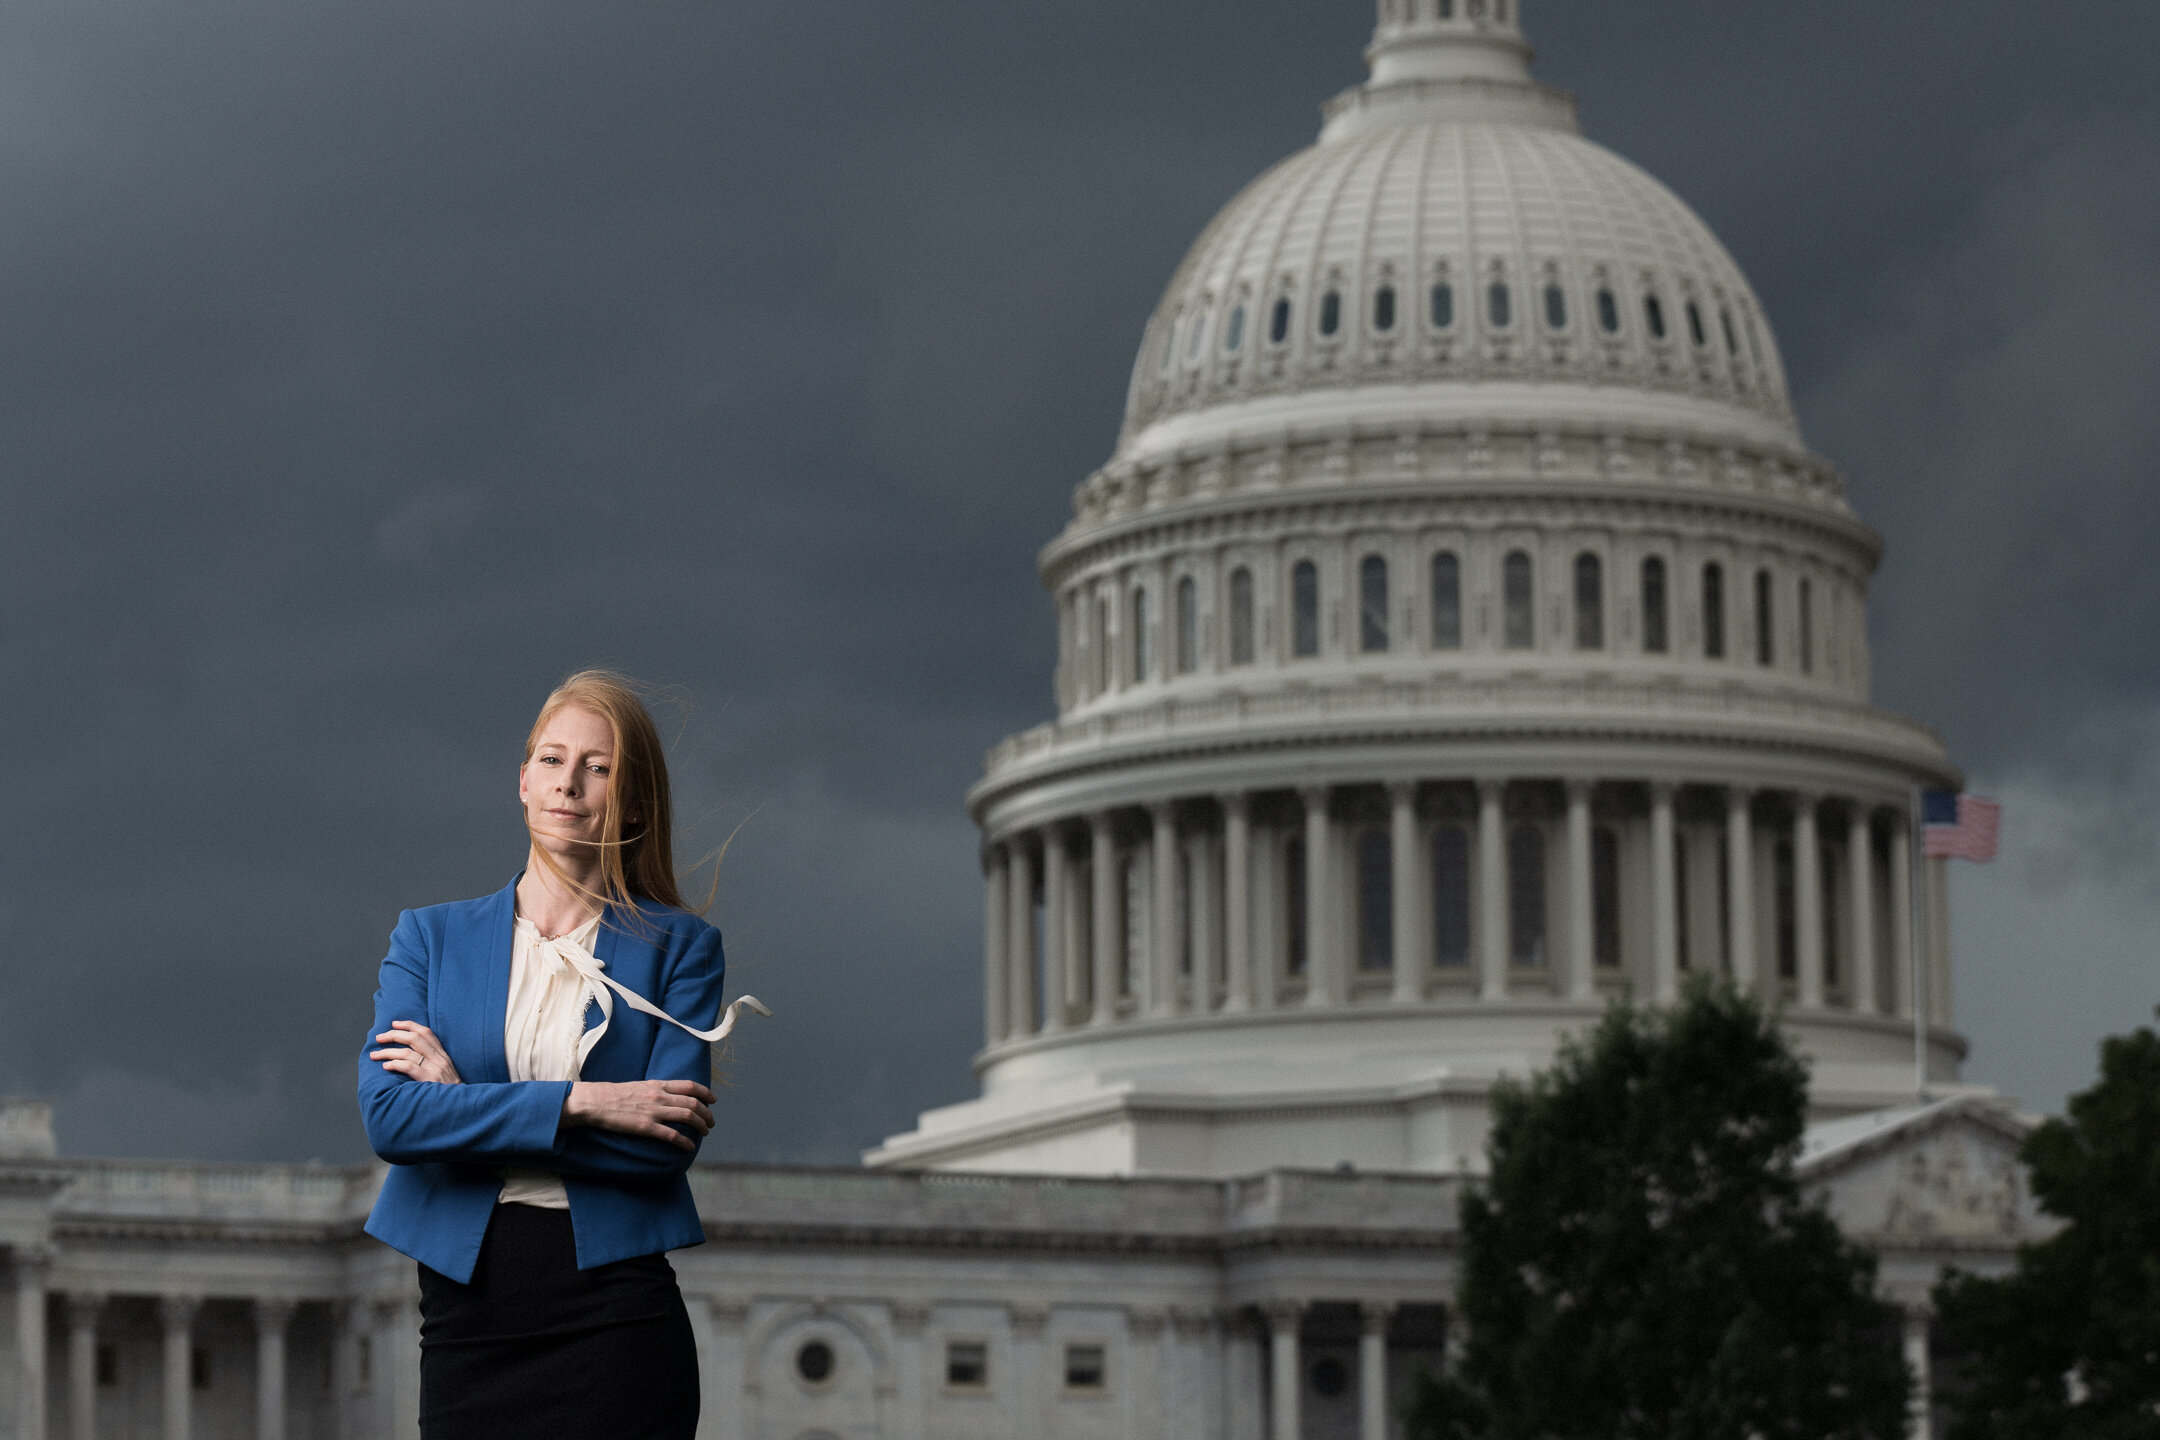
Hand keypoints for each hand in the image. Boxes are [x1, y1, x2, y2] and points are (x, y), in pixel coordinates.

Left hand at [371, 1021, 462, 1084]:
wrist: (459, 1104)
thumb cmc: (448, 1090)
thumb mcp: (444, 1071)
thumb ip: (432, 1061)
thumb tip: (410, 1053)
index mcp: (442, 1054)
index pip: (426, 1032)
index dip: (409, 1025)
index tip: (394, 1023)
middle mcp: (439, 1058)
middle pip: (414, 1038)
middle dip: (393, 1035)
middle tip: (379, 1038)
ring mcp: (434, 1069)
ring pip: (407, 1052)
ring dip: (387, 1052)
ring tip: (374, 1055)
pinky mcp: (428, 1080)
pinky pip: (409, 1067)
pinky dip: (395, 1064)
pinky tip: (385, 1067)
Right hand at [563, 1080, 714, 1150]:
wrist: (596, 1101)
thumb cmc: (614, 1095)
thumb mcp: (639, 1086)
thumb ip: (656, 1090)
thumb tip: (669, 1096)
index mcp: (658, 1085)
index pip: (690, 1086)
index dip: (705, 1093)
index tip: (713, 1100)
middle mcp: (659, 1096)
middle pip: (693, 1103)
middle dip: (706, 1113)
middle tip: (711, 1122)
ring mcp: (653, 1111)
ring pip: (687, 1116)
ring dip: (700, 1125)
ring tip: (705, 1132)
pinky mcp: (646, 1127)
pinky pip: (671, 1135)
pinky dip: (684, 1141)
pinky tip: (689, 1146)